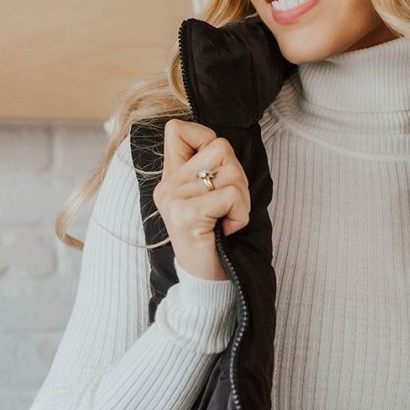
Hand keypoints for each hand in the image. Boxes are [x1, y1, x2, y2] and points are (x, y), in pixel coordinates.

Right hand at [153, 119, 250, 280]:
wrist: (206, 280)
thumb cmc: (214, 237)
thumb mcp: (208, 197)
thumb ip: (207, 168)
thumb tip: (222, 146)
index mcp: (170, 177)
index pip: (177, 129)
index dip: (207, 137)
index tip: (216, 168)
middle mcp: (167, 185)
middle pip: (220, 146)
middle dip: (237, 174)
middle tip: (229, 205)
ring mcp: (174, 199)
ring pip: (230, 171)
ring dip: (241, 198)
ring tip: (227, 218)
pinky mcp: (186, 215)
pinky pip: (230, 195)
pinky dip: (240, 213)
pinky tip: (227, 229)